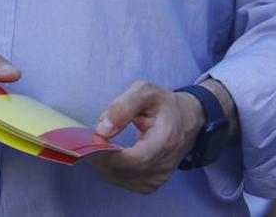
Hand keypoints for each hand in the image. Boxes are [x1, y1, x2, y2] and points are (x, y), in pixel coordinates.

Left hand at [89, 82, 203, 194]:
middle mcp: (164, 164)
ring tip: (97, 145)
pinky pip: (125, 182)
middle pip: (124, 171)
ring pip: (121, 179)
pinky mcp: (152, 184)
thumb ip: (122, 107)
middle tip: (88, 140)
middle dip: (101, 158)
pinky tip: (109, 155)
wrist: (186, 120)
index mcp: (166, 140)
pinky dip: (112, 170)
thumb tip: (101, 130)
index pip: (135, 159)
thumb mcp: (145, 92)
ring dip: (104, 164)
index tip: (93, 141)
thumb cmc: (164, 104)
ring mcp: (159, 178)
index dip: (110, 154)